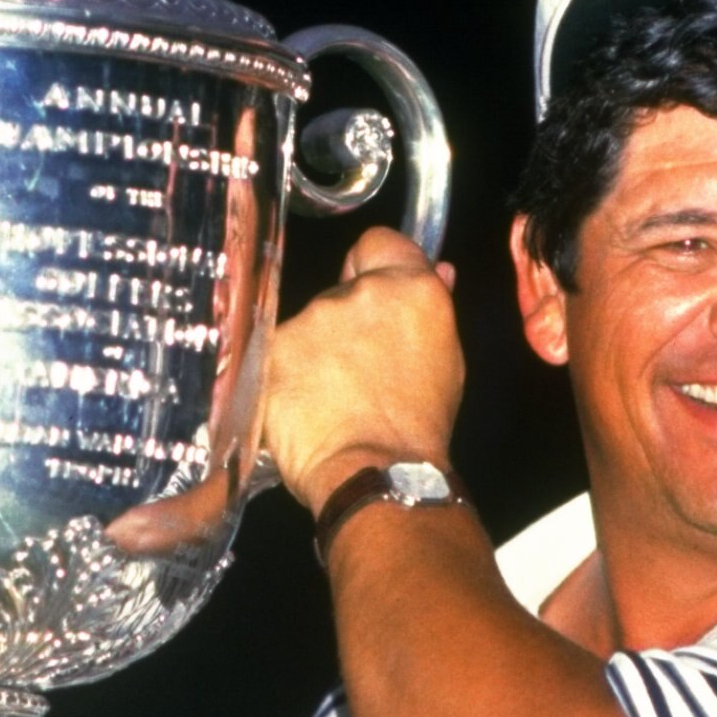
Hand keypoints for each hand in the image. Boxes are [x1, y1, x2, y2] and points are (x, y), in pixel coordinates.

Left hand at [263, 226, 462, 516]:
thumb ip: (432, 309)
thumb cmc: (416, 429)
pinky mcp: (272, 349)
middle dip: (344, 321)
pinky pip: (276, 353)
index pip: (379, 242)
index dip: (374, 264)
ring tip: (330, 398)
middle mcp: (357, 292)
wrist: (375, 474)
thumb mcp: (445, 363)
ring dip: (313, 352)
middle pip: (341, 289)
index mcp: (409, 289)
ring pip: (306, 324)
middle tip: (357, 369)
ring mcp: (309, 318)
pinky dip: (284, 376)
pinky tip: (302, 407)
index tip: (372, 289)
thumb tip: (438, 272)